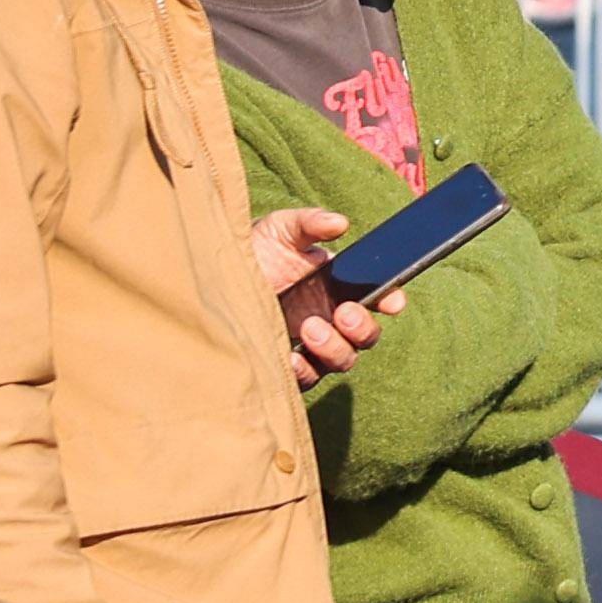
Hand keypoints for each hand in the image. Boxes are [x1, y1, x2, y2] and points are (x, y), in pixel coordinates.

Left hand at [252, 206, 382, 381]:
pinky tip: (289, 357)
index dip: (391, 300)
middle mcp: (331, 320)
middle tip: (342, 312)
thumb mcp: (280, 229)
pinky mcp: (285, 366)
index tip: (392, 302)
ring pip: (342, 360)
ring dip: (334, 348)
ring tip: (310, 327)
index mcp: (338, 288)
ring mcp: (310, 346)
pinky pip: (307, 379)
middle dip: (362, 327)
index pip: (378, 298)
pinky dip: (303, 371)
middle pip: (366, 337)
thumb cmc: (253, 251)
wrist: (209, 280)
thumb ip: (310, 223)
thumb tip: (340, 223)